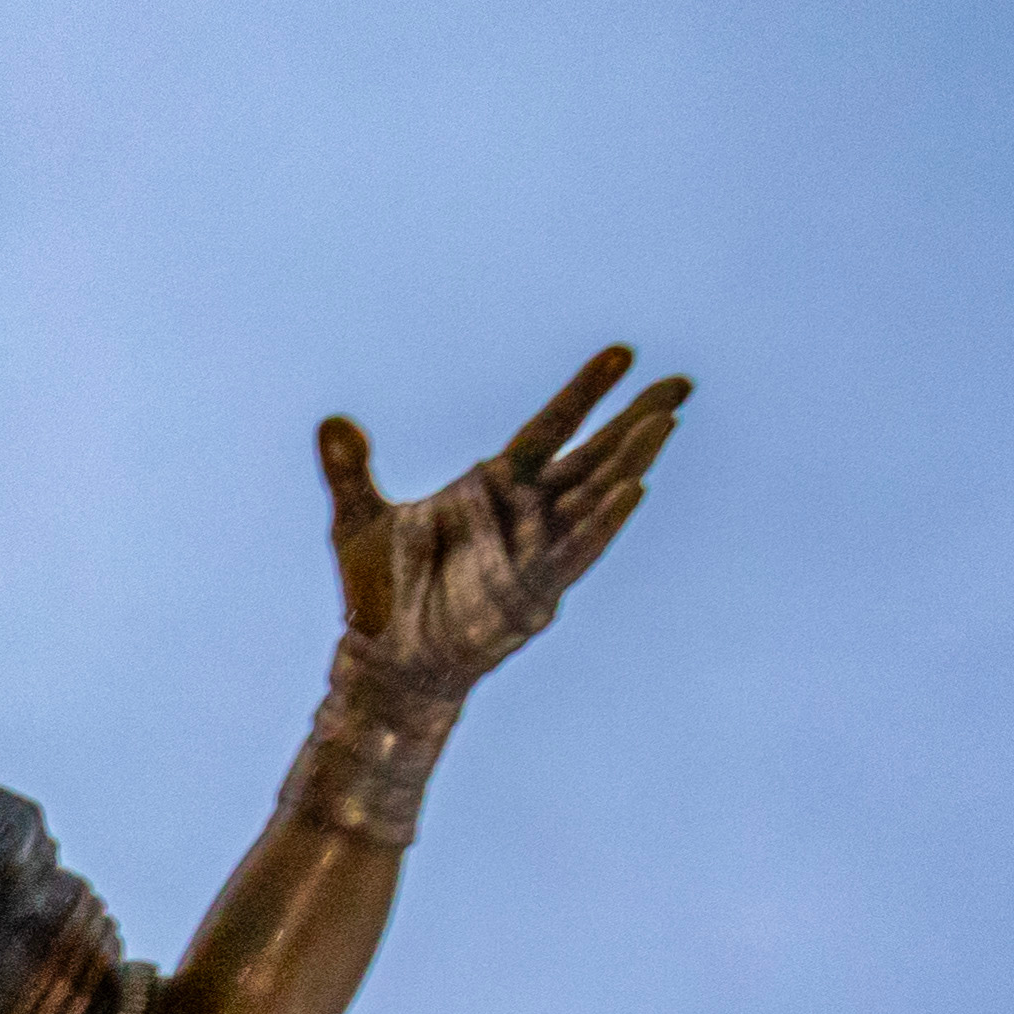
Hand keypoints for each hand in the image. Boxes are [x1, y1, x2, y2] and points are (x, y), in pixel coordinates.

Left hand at [317, 343, 690, 701]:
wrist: (381, 661)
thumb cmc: (377, 593)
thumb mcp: (356, 521)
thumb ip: (349, 470)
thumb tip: (330, 422)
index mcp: (494, 486)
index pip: (551, 426)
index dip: (587, 391)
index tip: (625, 353)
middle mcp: (526, 513)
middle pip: (594, 455)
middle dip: (637, 418)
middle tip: (682, 383)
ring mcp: (535, 550)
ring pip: (595, 496)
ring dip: (630, 460)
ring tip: (666, 420)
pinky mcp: (533, 590)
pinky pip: (576, 549)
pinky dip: (603, 521)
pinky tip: (636, 489)